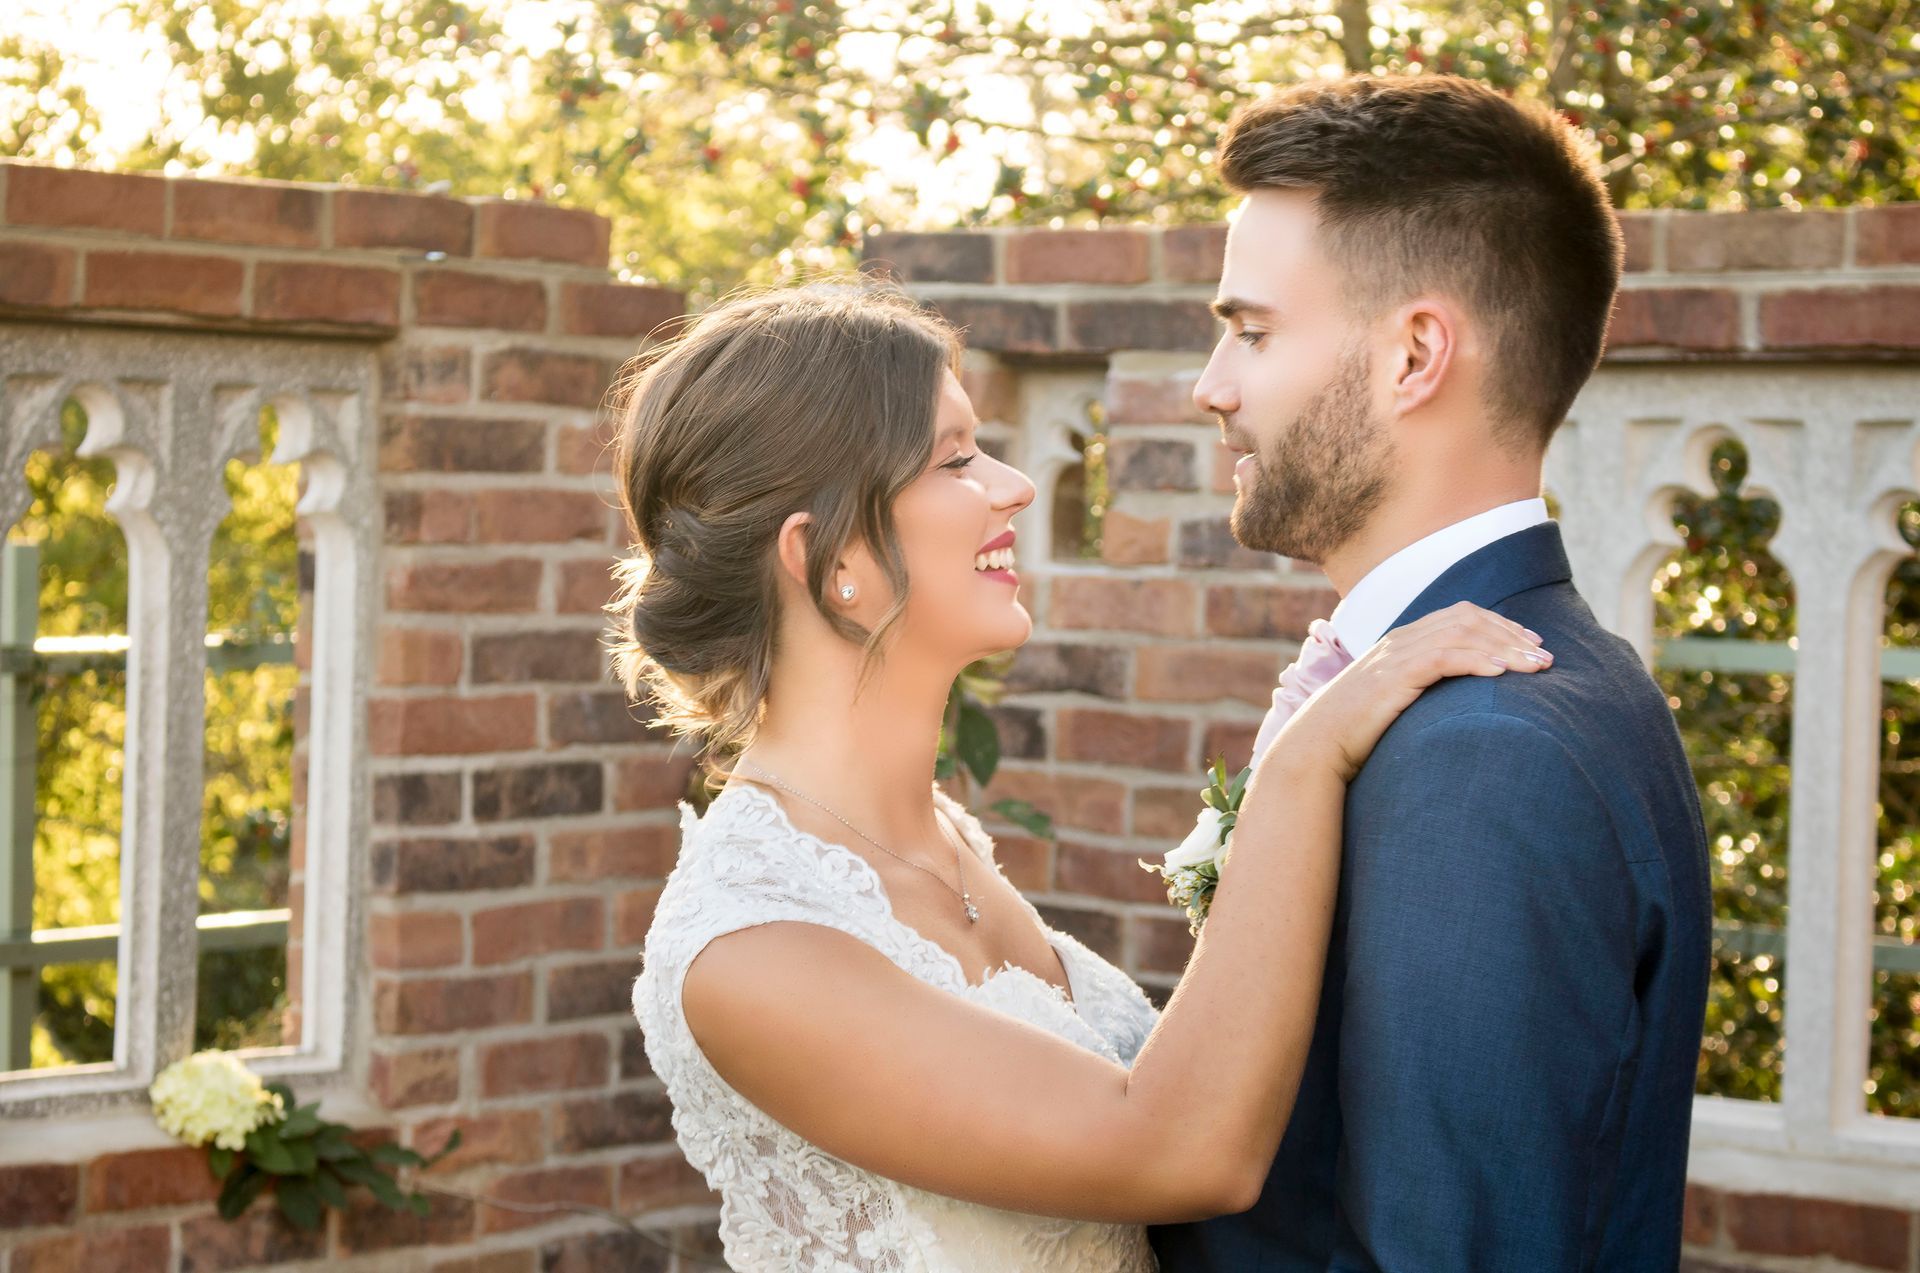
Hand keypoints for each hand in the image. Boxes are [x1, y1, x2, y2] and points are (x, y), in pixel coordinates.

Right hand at [1267, 602, 1550, 784]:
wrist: (1316, 747)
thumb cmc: (1354, 734)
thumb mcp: (1393, 704)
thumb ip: (1421, 691)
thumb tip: (1456, 703)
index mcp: (1401, 642)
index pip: (1460, 616)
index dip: (1500, 626)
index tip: (1531, 644)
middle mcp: (1400, 641)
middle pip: (1468, 619)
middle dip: (1512, 635)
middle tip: (1545, 656)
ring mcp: (1396, 656)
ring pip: (1462, 635)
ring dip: (1505, 648)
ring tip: (1537, 667)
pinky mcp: (1394, 677)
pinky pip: (1444, 658)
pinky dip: (1477, 661)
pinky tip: (1502, 674)